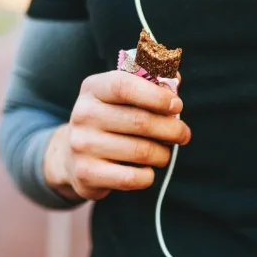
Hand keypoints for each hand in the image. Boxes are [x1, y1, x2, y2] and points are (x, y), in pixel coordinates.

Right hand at [44, 70, 189, 201]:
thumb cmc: (111, 121)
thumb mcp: (122, 97)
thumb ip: (150, 84)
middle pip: (140, 121)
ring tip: (163, 153)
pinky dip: (147, 176)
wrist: (73, 157)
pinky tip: (147, 170)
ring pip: (141, 151)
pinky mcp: (86, 173)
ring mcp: (82, 145)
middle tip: (183, 134)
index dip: (156, 96)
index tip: (177, 105)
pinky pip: (131, 177)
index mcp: (93, 88)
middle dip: (172, 129)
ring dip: (162, 154)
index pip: (124, 86)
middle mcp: (83, 114)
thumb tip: (176, 79)